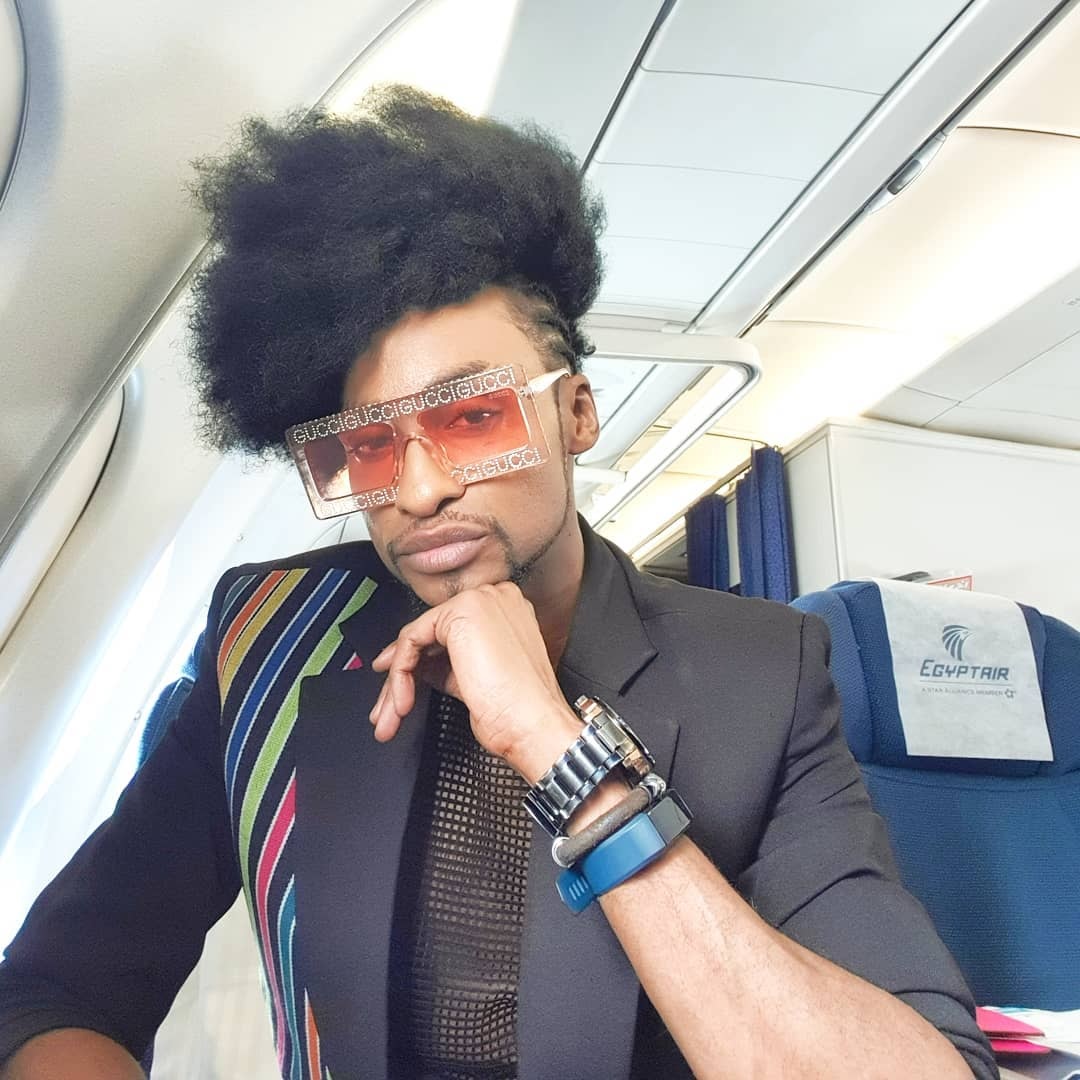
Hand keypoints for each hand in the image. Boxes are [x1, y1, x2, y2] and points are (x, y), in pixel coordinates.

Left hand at [369, 582, 581, 781]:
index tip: (399, 684)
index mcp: (505, 610)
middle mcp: (495, 597)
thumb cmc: (517, 711)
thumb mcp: (472, 678)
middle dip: (402, 675)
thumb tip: (416, 665)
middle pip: (430, 634)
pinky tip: (402, 701)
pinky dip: (401, 673)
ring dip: (397, 683)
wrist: (532, 724)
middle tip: (388, 708)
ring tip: (391, 716)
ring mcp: (480, 601)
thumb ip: (446, 663)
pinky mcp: (462, 611)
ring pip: (417, 637)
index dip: (419, 660)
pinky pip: (413, 639)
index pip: (447, 631)